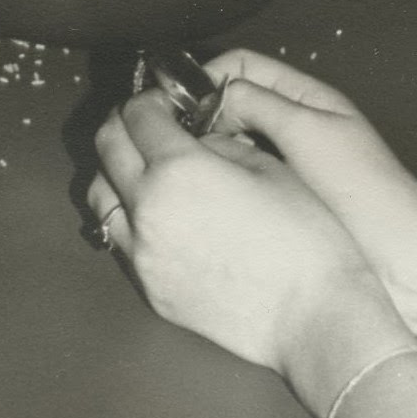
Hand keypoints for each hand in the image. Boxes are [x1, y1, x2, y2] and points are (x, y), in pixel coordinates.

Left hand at [88, 89, 399, 381]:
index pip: (137, 114)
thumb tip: (195, 137)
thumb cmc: (304, 238)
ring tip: (148, 170)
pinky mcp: (150, 288)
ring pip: (101, 195)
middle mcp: (148, 207)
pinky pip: (121, 240)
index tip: (166, 102)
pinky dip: (129, 217)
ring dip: (116, 171)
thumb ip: (218, 141)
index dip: (151, 98)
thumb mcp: (267, 166)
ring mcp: (143, 253)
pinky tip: (161, 217)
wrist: (314, 319)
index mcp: (178, 168)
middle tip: (151, 123)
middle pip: (107, 145)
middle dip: (125, 124)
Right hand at [204, 50, 416, 311]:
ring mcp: (290, 166)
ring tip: (200, 170)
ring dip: (216, 151)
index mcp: (306, 98)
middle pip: (235, 103)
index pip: (242, 65)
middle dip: (207, 115)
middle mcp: (296, 127)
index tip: (183, 104)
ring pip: (236, 143)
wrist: (405, 262)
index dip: (210, 77)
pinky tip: (216, 198)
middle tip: (185, 141)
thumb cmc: (366, 194)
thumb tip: (214, 98)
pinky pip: (245, 179)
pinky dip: (227, 181)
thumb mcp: (307, 130)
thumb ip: (258, 102)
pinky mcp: (286, 203)